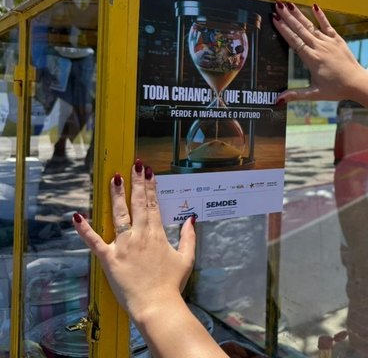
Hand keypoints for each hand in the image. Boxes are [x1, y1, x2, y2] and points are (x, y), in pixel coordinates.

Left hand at [73, 160, 196, 320]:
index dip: (150, 187)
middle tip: (134, 165)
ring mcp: (123, 245)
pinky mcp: (109, 258)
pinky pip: (94, 241)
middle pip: (137, 203)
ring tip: (113, 178)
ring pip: (118, 214)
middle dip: (135, 183)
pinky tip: (76, 216)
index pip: (153, 204)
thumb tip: (190, 219)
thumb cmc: (172, 283)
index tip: (148, 172)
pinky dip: (84, 229)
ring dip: (116, 195)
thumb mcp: (186, 259)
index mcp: (157, 234)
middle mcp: (139, 235)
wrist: (156, 304)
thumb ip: (188, 237)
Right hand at [272, 2, 367, 102]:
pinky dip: (321, 16)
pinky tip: (314, 6)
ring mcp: (329, 43)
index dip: (284, 30)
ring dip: (299, 14)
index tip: (275, 19)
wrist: (358, 83)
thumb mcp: (315, 94)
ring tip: (289, 4)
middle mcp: (320, 48)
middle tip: (277, 5)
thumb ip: (296, 95)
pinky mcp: (338, 40)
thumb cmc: (337, 89)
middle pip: (300, 30)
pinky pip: (328, 26)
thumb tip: (278, 100)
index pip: (295, 41)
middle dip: (288, 17)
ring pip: (311, 26)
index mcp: (312, 59)